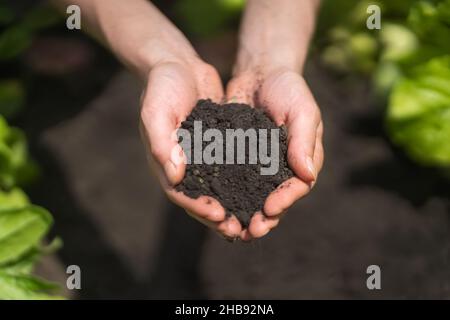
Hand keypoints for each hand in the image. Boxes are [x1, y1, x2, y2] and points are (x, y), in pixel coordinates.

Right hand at [140, 59, 242, 239]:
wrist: (177, 65)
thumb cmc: (161, 86)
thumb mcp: (156, 110)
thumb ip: (161, 143)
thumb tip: (174, 177)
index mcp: (166, 162)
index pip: (180, 193)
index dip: (198, 207)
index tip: (219, 216)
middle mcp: (184, 165)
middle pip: (201, 199)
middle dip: (219, 217)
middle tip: (240, 230)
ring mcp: (201, 157)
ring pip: (218, 189)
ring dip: (234, 206)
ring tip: (254, 220)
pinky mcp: (218, 146)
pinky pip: (231, 169)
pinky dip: (242, 182)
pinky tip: (261, 190)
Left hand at [226, 67, 323, 239]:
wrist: (261, 73)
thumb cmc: (289, 89)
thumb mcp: (302, 110)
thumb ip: (304, 141)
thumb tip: (306, 176)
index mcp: (301, 160)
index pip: (297, 187)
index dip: (285, 201)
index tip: (271, 209)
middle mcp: (279, 168)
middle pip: (274, 200)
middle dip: (264, 218)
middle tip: (252, 231)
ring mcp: (257, 166)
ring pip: (251, 196)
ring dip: (243, 213)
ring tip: (231, 228)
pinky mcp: (236, 158)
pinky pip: (230, 179)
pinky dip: (224, 194)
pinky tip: (212, 203)